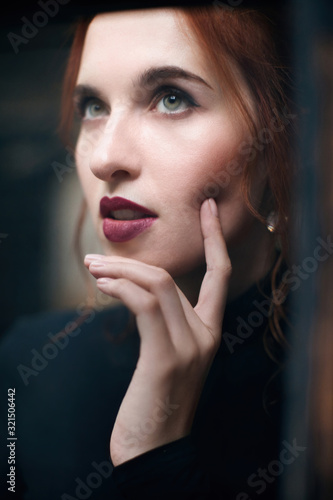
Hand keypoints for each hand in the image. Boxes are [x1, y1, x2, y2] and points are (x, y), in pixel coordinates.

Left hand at [84, 198, 230, 465]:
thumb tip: (134, 289)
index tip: (206, 208)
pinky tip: (101, 285)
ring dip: (118, 271)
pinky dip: (120, 287)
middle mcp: (206, 335)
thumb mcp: (166, 355)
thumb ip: (164, 322)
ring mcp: (189, 346)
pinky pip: (144, 304)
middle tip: (95, 258)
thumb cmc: (155, 400)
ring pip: (157, 284)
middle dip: (130, 261)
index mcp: (210, 332)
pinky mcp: (166, 358)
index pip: (220, 275)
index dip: (214, 238)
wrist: (154, 448)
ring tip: (90, 269)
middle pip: (171, 275)